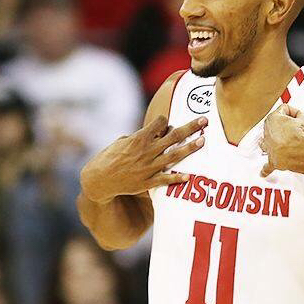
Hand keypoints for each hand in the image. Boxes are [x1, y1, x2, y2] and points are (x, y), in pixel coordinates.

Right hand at [80, 115, 206, 202]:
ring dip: (190, 148)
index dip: (165, 120)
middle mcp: (146, 151)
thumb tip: (154, 133)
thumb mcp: (121, 142)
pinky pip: (165, 179)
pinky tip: (189, 176)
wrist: (99, 180)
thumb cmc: (109, 157)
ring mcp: (148, 167)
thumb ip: (139, 137)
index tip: (168, 122)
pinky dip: (177, 178)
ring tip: (203, 141)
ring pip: (174, 156)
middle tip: (205, 120)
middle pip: (173, 136)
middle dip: (190, 127)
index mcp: (138, 138)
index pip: (160, 122)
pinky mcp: (147, 182)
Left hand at [260, 105, 303, 177]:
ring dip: (272, 142)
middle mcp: (267, 132)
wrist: (296, 151)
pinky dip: (266, 169)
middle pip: (275, 125)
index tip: (303, 117)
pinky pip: (267, 165)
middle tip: (298, 128)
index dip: (296, 112)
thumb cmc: (297, 136)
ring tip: (282, 143)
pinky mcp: (272, 159)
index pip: (284, 109)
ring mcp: (268, 146)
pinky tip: (264, 172)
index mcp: (273, 118)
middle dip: (286, 126)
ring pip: (266, 142)